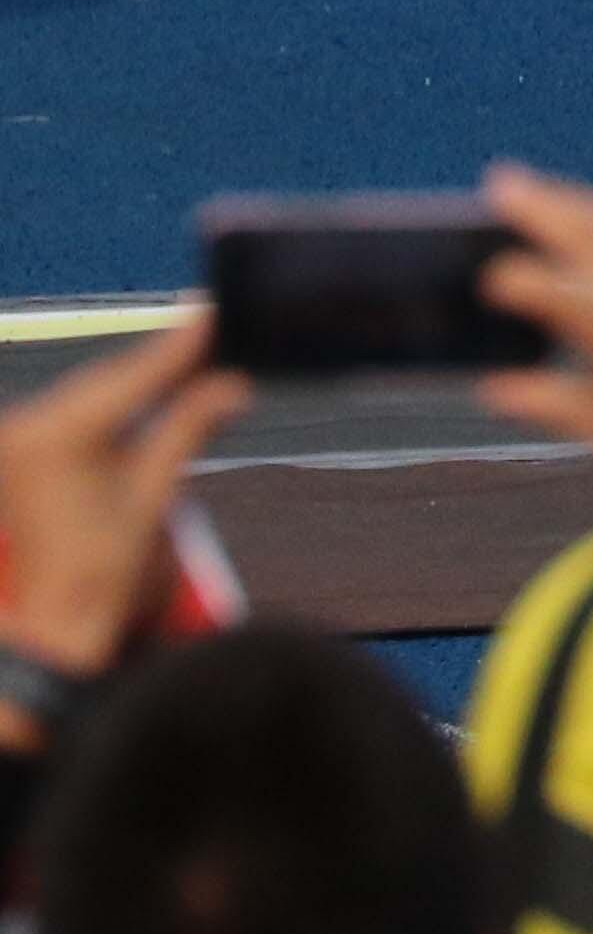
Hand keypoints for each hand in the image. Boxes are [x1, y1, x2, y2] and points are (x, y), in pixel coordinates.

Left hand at [0, 315, 246, 708]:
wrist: (53, 621)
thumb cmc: (103, 567)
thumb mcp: (154, 491)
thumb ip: (187, 426)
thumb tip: (231, 384)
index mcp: (56, 436)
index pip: (130, 377)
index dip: (178, 345)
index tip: (213, 311)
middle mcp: (25, 428)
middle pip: (108, 379)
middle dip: (161, 362)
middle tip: (214, 334)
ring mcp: (15, 440)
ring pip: (91, 392)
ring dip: (138, 381)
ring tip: (193, 362)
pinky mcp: (18, 454)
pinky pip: (73, 412)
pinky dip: (113, 403)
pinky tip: (150, 395)